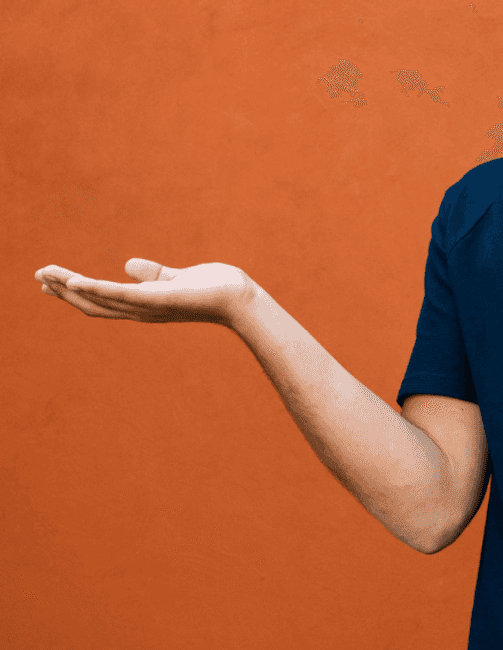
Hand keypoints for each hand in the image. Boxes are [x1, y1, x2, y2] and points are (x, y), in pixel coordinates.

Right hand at [35, 258, 255, 326]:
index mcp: (145, 304)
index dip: (75, 292)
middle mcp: (142, 310)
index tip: (52, 281)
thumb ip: (153, 274)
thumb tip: (128, 265)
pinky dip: (95, 288)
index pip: (102, 301)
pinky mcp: (159, 299)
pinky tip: (74, 280)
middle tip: (38, 278)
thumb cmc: (216, 289)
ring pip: (100, 299)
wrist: (242, 299)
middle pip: (93, 304)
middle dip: (64, 292)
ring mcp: (149, 307)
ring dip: (70, 287)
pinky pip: (121, 294)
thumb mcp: (177, 278)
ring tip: (45, 275)